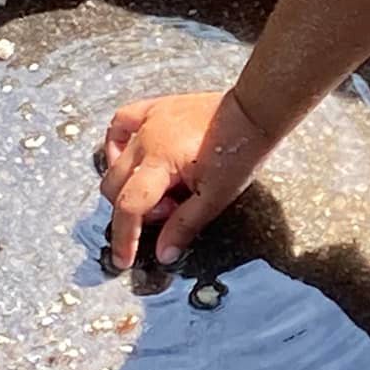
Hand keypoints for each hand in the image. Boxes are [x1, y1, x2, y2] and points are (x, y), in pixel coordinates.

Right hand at [99, 89, 273, 269]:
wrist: (254, 114)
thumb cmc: (241, 153)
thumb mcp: (215, 197)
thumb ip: (184, 225)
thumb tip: (164, 253)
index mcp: (160, 161)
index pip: (129, 206)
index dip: (125, 238)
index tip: (124, 261)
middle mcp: (146, 139)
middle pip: (116, 186)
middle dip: (135, 210)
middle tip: (170, 210)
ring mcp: (148, 120)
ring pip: (115, 160)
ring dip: (128, 183)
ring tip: (161, 188)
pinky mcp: (155, 108)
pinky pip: (121, 122)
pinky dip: (117, 143)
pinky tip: (128, 156)